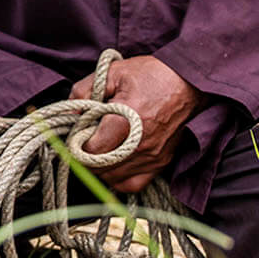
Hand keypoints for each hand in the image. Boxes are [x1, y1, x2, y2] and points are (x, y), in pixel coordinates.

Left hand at [68, 55, 201, 192]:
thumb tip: (70, 111)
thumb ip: (84, 90)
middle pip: (99, 167)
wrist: (188, 82)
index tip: (76, 132)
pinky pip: (133, 184)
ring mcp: (152, 157)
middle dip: (84, 156)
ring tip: (97, 149)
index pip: (90, 150)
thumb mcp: (112, 72)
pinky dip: (117, 179)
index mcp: (125, 122)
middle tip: (84, 139)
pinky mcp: (161, 162)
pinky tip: (112, 163)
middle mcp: (139, 145)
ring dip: (98, 168)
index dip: (76, 143)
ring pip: (113, 178)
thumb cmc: (150, 75)